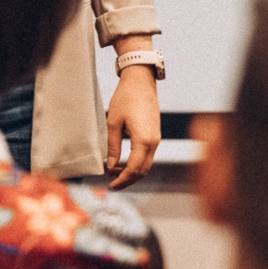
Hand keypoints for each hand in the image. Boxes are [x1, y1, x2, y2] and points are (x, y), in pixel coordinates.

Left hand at [105, 63, 160, 189]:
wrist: (141, 83)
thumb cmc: (125, 99)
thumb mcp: (113, 123)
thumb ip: (113, 146)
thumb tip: (111, 165)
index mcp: (144, 140)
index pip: (134, 169)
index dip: (122, 180)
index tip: (110, 185)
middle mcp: (154, 142)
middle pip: (143, 171)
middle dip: (128, 179)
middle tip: (111, 183)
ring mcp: (156, 139)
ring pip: (147, 164)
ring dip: (132, 172)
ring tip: (114, 172)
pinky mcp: (155, 136)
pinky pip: (147, 156)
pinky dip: (137, 163)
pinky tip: (123, 162)